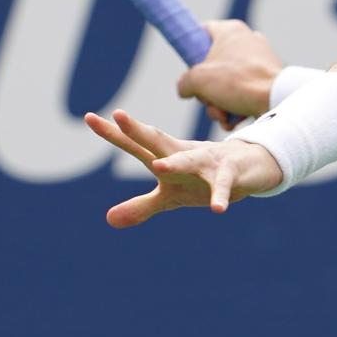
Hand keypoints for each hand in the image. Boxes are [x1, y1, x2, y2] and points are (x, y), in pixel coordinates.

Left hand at [84, 108, 285, 226]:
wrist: (249, 168)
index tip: (88, 117)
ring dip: (176, 163)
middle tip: (119, 116)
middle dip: (138, 130)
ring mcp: (208, 161)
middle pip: (157, 140)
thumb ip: (140, 206)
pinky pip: (223, 185)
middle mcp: (183, 153)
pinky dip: (219, 195)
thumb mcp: (170, 196)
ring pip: (190, 159)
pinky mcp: (229, 173)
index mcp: (166, 156)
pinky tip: (216, 210)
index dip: (112, 133)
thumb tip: (108, 219)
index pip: (135, 144)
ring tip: (158, 168)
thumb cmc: (201, 179)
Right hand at [176, 19, 282, 127]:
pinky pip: (244, 91)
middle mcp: (247, 40)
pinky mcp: (268, 78)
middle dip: (207, 91)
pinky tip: (235, 120)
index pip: (203, 31)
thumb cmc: (237, 82)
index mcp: (230, 31)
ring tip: (223, 115)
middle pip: (213, 65)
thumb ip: (184, 82)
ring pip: (227, 83)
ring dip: (219, 104)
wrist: (276, 99)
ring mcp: (260, 59)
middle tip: (208, 100)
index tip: (188, 66)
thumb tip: (186, 89)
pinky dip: (236, 107)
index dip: (191, 48)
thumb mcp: (197, 80)